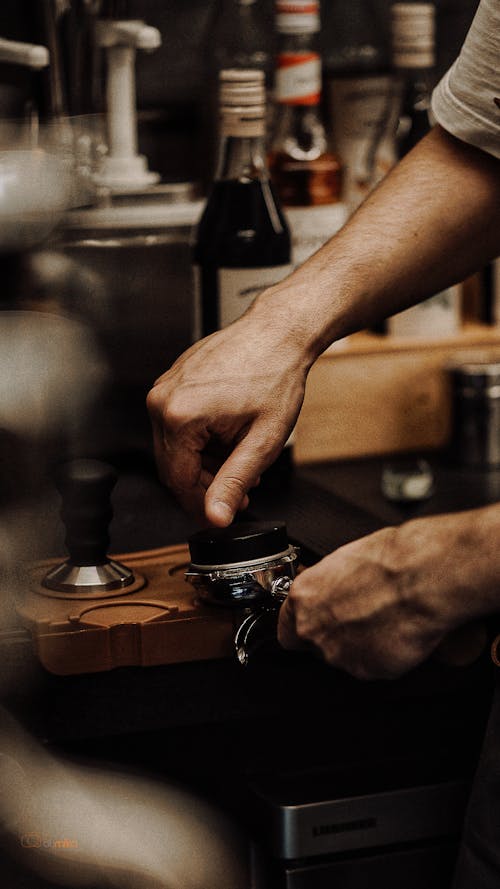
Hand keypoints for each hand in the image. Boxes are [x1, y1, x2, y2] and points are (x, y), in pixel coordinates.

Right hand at [146, 306, 309, 525]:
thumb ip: (234, 483)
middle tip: (242, 489)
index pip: (177, 481)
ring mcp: (165, 387)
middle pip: (172, 465)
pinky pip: (177, 423)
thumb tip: (215, 517)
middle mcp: (162, 400)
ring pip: (175, 446)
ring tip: (241, 458)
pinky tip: (230, 436)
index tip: (224, 512)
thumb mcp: (261, 441)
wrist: (279, 332)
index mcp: (178, 416)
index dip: (202, 503)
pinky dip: (202, 438)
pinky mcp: (173, 380)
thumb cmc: (275, 375)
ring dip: (206, 461)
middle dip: (206, 482)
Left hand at [278, 510, 498, 679]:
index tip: (316, 622)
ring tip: (383, 620)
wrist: (421, 578)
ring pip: (343, 657)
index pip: (286, 629)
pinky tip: (395, 632)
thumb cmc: (390, 559)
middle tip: (360, 616)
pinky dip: (383, 654)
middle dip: (334, 635)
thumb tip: (329, 590)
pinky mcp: (367, 671)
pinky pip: (372, 666)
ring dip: (359, 645)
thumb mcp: (344, 561)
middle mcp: (314, 630)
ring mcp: (339, 654)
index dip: (303, 626)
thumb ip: (326, 586)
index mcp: (303, 598)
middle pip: (315, 645)